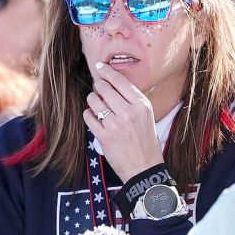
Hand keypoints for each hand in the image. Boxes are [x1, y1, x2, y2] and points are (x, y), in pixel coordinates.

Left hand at [82, 62, 163, 181]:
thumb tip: (111, 82)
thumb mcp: (146, 116)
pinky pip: (88, 116)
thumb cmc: (145, 140)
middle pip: (103, 88)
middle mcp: (129, 112)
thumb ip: (131, 100)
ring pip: (93, 100)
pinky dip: (89, 114)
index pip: (120, 81)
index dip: (107, 71)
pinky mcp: (103, 136)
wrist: (144, 168)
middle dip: (98, 86)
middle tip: (99, 90)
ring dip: (92, 100)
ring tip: (98, 106)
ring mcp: (115, 124)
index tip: (99, 66)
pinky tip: (94, 118)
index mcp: (141, 105)